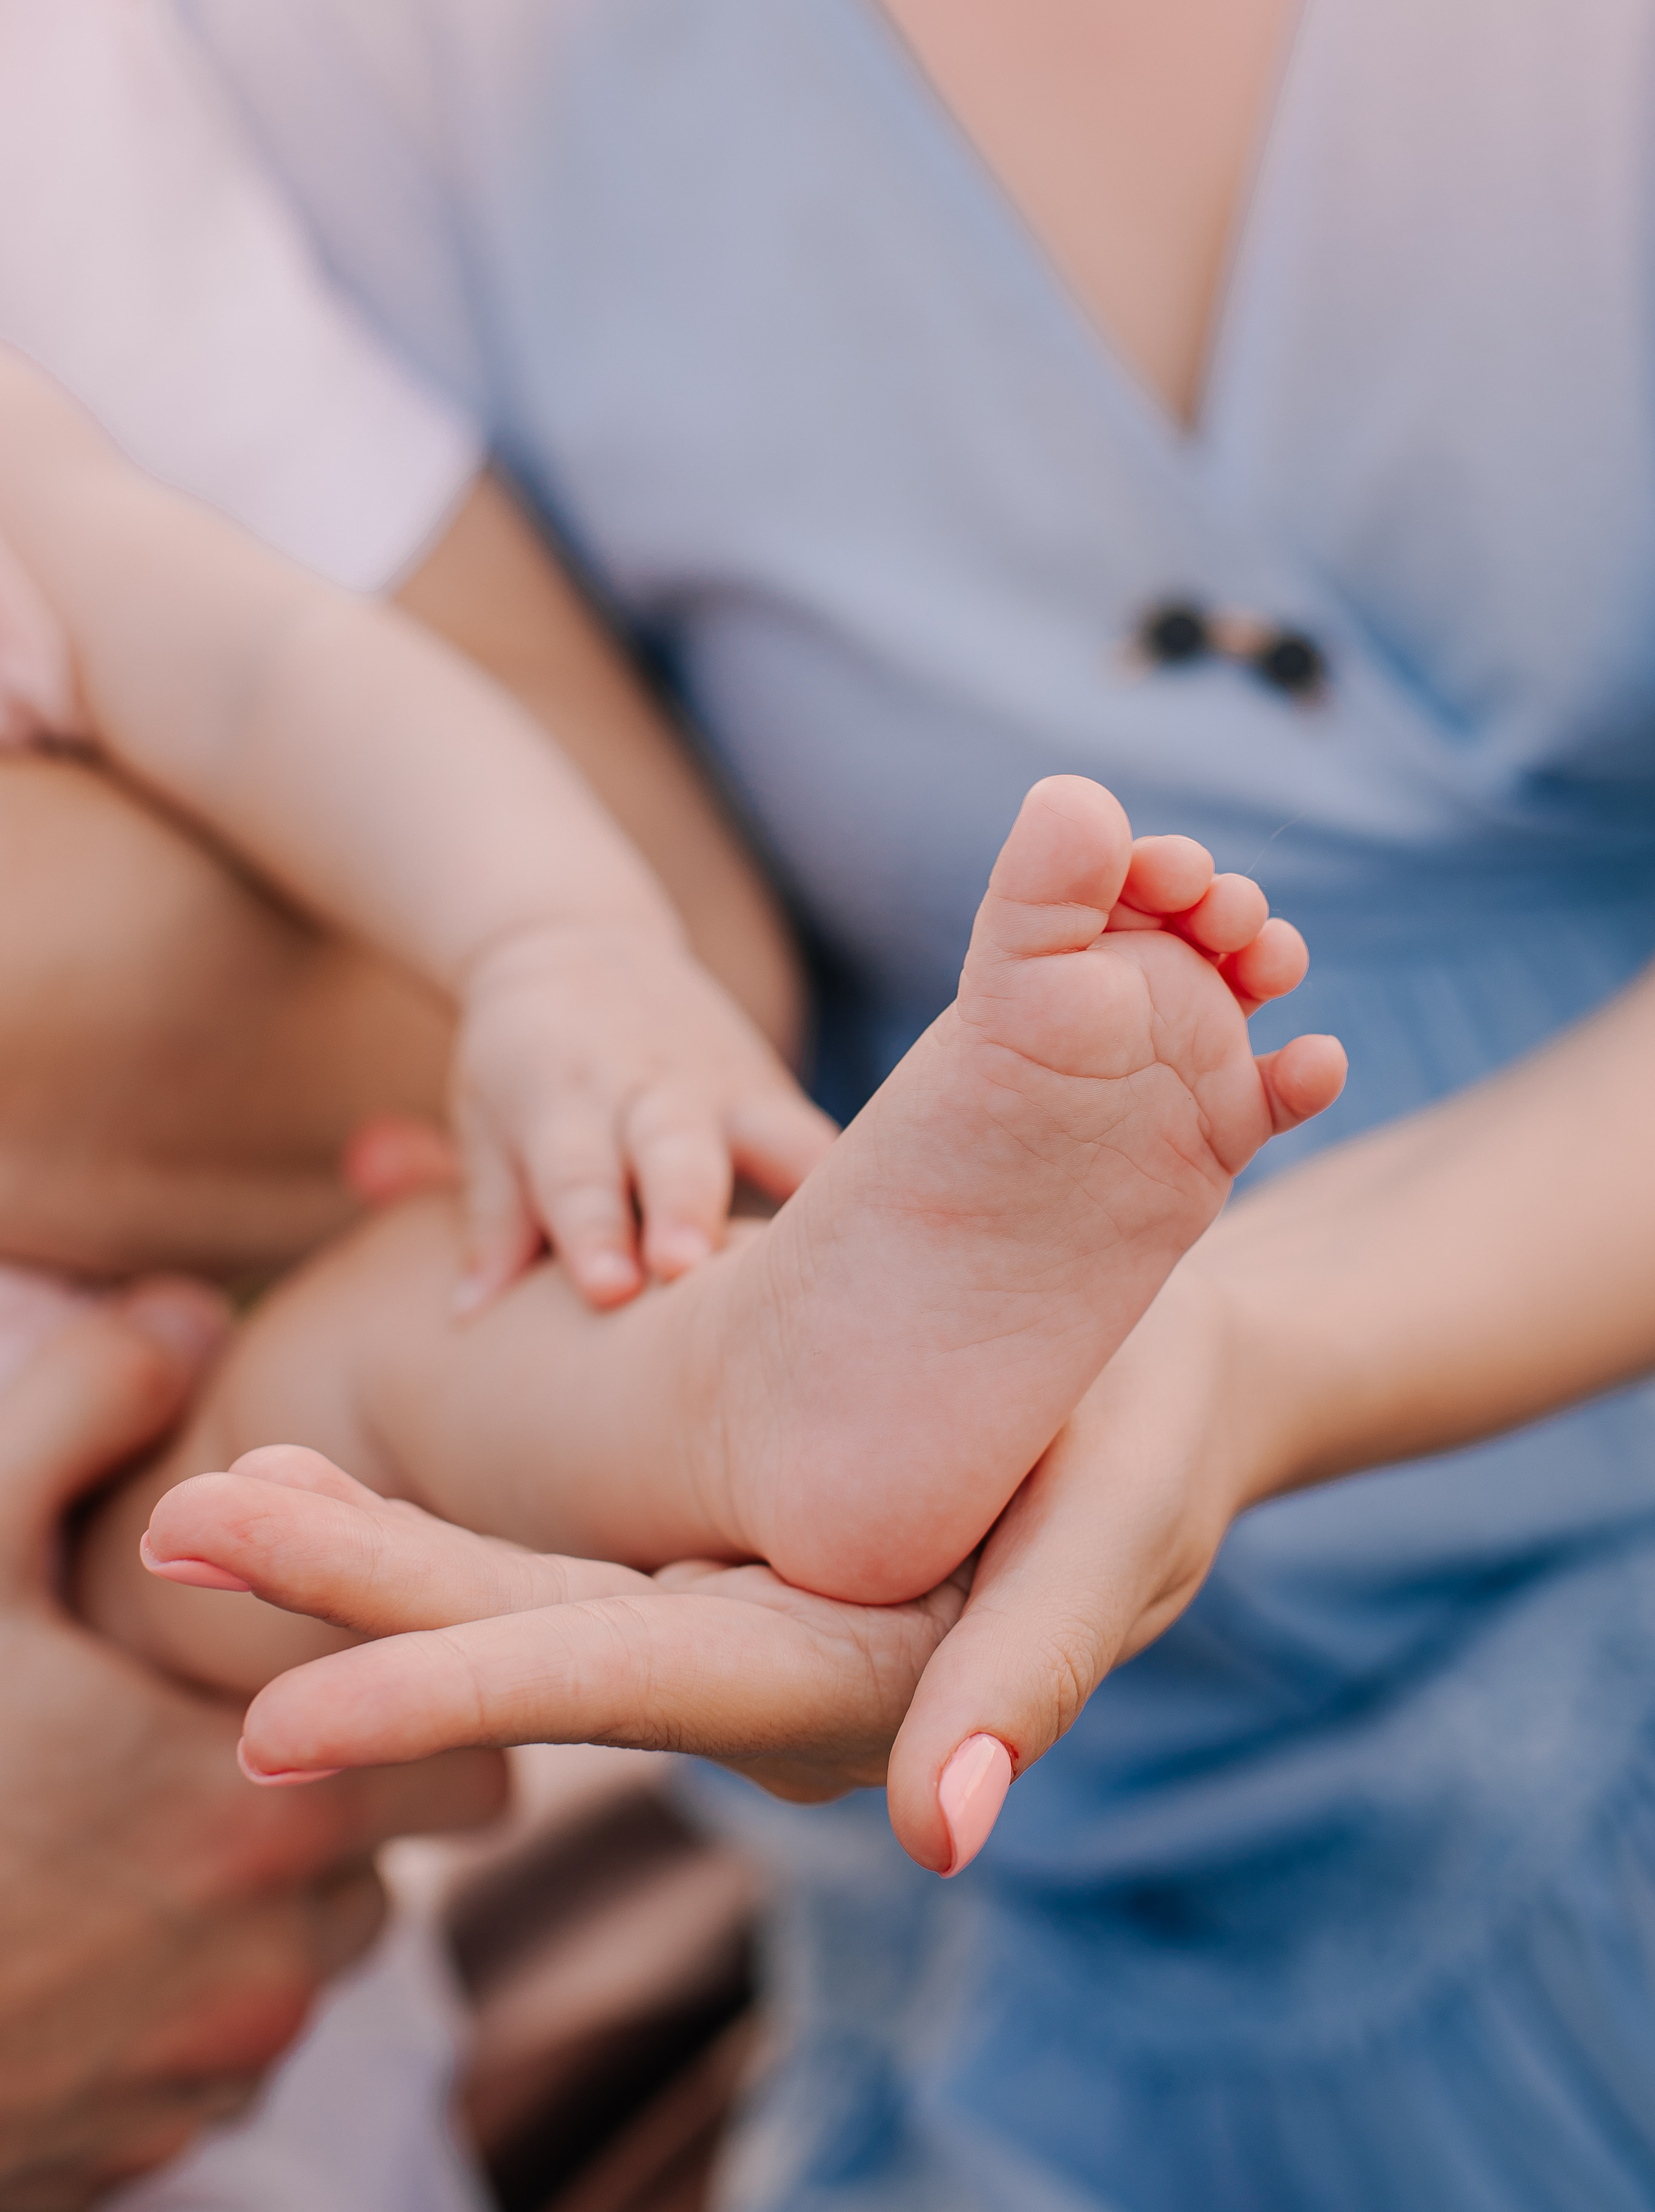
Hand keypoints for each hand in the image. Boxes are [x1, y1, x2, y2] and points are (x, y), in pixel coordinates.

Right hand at [0, 1298, 503, 2210]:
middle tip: (219, 1732)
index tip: (352, 1660)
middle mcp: (269, 1962)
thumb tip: (188, 1308)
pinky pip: (220, 2061)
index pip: (471, 1763)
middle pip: (388, 1862)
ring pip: (307, 1961)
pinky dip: (182, 2001)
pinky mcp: (138, 2156)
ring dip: (258, 1901)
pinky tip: (79, 1932)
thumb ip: (85, 1409)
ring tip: (131, 1829)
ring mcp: (206, 2075)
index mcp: (264, 1810)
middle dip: (338, 1795)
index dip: (422, 1701)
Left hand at [141, 1263, 1248, 1869]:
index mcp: (849, 1676)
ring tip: (222, 1502)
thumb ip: (1029, 1673)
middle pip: (532, 1639)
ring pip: (527, 1594)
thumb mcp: (1116, 1523)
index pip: (618, 1682)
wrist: (1175, 1371)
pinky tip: (337, 1482)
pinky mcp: (725, 1549)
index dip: (446, 1691)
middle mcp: (765, 1661)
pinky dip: (442, 1522)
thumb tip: (936, 1839)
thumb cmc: (1155, 1428)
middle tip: (176, 1536)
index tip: (272, 1720)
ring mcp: (737, 1608)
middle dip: (353, 1594)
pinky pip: (563, 1551)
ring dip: (369, 1557)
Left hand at [451, 921, 836, 1310]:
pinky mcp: (776, 1095)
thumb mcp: (487, 1125)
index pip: (577, 1175)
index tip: (607, 1290)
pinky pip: (822, 1148)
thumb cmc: (518, 1064)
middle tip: (690, 1265)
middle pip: (677, 1155)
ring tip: (828, 1263)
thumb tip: (466, 1315)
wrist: (576, 945)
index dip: (594, 1232)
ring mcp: (725, 1088)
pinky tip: (895, 1243)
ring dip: (798, 1200)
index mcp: (563, 1102)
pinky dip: (859, 1187)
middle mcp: (649, 1091)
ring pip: (776, 1142)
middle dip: (689, 1209)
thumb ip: (492, 1220)